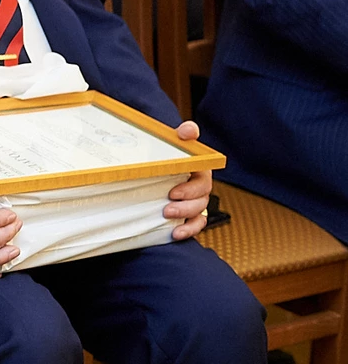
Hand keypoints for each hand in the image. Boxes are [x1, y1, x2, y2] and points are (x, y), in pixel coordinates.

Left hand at [166, 121, 212, 238]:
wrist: (160, 164)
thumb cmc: (170, 152)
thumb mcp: (175, 140)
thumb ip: (185, 134)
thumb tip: (189, 130)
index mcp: (199, 169)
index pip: (202, 180)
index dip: (191, 189)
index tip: (173, 193)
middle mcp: (200, 185)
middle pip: (202, 198)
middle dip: (186, 204)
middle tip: (168, 206)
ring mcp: (196, 200)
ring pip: (199, 211)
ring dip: (185, 216)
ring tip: (167, 215)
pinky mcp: (190, 212)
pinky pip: (196, 224)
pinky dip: (188, 230)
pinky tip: (175, 233)